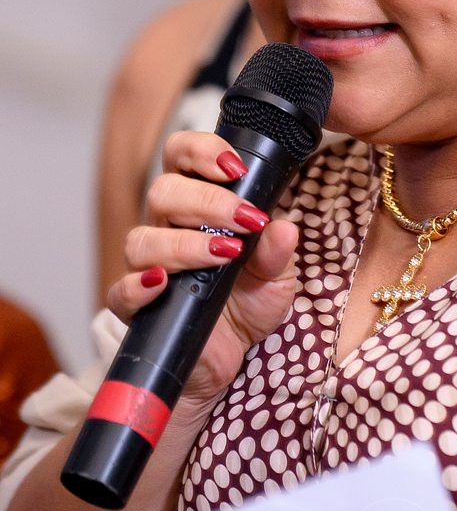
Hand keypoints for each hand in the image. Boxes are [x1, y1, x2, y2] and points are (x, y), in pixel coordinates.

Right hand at [107, 131, 298, 407]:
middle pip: (163, 192)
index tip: (236, 168)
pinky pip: (120, 292)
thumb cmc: (248, 303)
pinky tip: (164, 282)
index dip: (202, 151)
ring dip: (185, 243)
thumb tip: (284, 228)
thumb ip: (278, 252)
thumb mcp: (277, 277)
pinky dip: (138, 286)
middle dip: (207, 201)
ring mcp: (149, 268)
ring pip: (142, 238)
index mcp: (197, 206)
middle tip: (246, 221)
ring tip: (225, 255)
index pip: (181, 156)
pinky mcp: (138, 310)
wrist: (230, 359)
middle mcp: (166, 228)